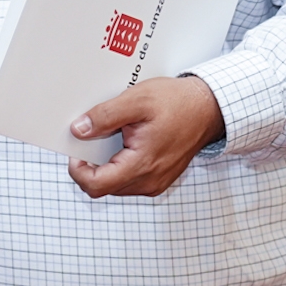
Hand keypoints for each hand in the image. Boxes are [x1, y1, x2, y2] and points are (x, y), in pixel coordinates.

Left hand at [67, 74, 225, 198]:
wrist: (209, 108)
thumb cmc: (178, 103)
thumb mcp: (136, 100)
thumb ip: (104, 116)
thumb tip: (79, 130)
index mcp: (142, 165)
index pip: (96, 185)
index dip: (78, 170)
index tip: (76, 150)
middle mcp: (149, 181)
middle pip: (103, 185)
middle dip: (91, 164)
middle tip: (94, 136)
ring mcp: (155, 182)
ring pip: (115, 183)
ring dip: (105, 164)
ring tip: (114, 136)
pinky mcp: (158, 179)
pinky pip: (129, 179)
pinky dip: (120, 163)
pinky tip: (126, 142)